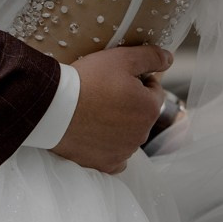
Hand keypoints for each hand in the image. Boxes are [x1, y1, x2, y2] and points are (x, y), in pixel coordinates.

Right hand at [51, 46, 172, 173]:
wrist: (54, 108)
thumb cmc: (87, 81)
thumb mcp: (121, 58)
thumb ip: (150, 57)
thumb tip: (168, 58)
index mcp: (150, 109)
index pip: (154, 90)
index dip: (138, 79)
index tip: (118, 77)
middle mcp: (142, 134)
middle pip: (141, 113)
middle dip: (129, 103)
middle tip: (104, 92)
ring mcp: (124, 152)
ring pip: (129, 134)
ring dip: (119, 124)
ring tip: (94, 111)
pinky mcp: (106, 164)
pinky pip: (116, 156)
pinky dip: (109, 147)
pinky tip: (96, 135)